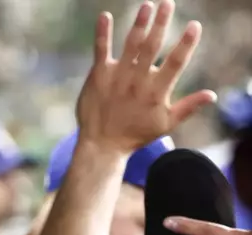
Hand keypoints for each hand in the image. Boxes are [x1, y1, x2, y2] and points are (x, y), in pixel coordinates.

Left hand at [76, 0, 215, 153]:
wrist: (102, 144)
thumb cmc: (135, 134)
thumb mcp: (165, 124)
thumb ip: (188, 107)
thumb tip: (212, 95)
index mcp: (156, 91)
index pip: (175, 63)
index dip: (186, 44)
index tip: (194, 26)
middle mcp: (137, 81)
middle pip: (152, 46)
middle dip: (161, 23)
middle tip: (168, 4)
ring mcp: (117, 76)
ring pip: (130, 45)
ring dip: (139, 23)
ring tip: (147, 6)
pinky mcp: (98, 75)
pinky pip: (100, 50)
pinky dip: (102, 33)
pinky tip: (104, 15)